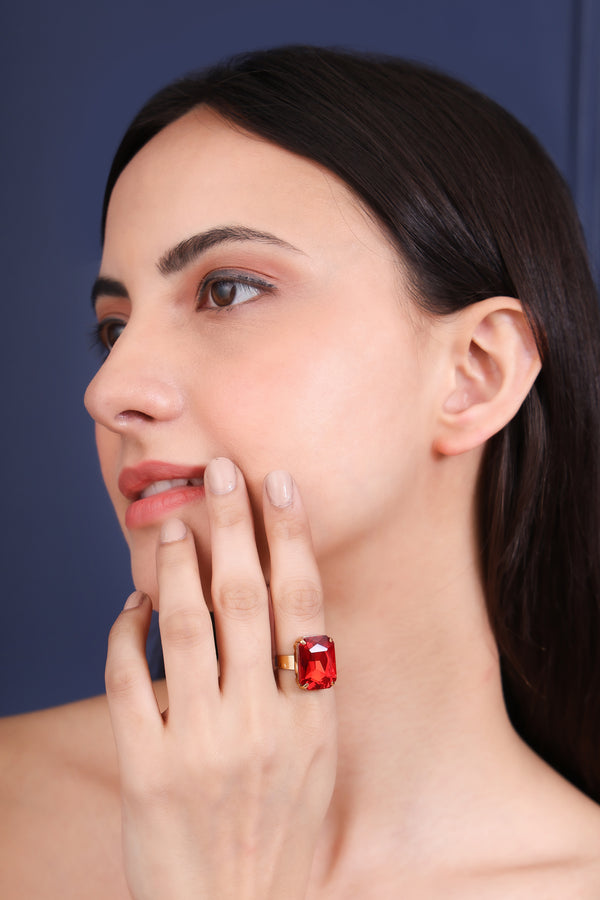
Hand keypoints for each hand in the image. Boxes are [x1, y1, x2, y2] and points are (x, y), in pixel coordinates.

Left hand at [105, 459, 336, 899]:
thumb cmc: (280, 832)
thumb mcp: (315, 761)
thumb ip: (306, 688)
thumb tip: (290, 611)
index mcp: (310, 717)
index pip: (302, 605)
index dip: (290, 538)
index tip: (278, 485)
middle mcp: (260, 724)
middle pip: (245, 599)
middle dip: (234, 525)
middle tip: (222, 470)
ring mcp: (200, 745)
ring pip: (185, 628)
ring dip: (176, 567)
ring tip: (172, 525)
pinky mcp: (146, 769)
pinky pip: (128, 680)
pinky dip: (125, 632)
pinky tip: (129, 603)